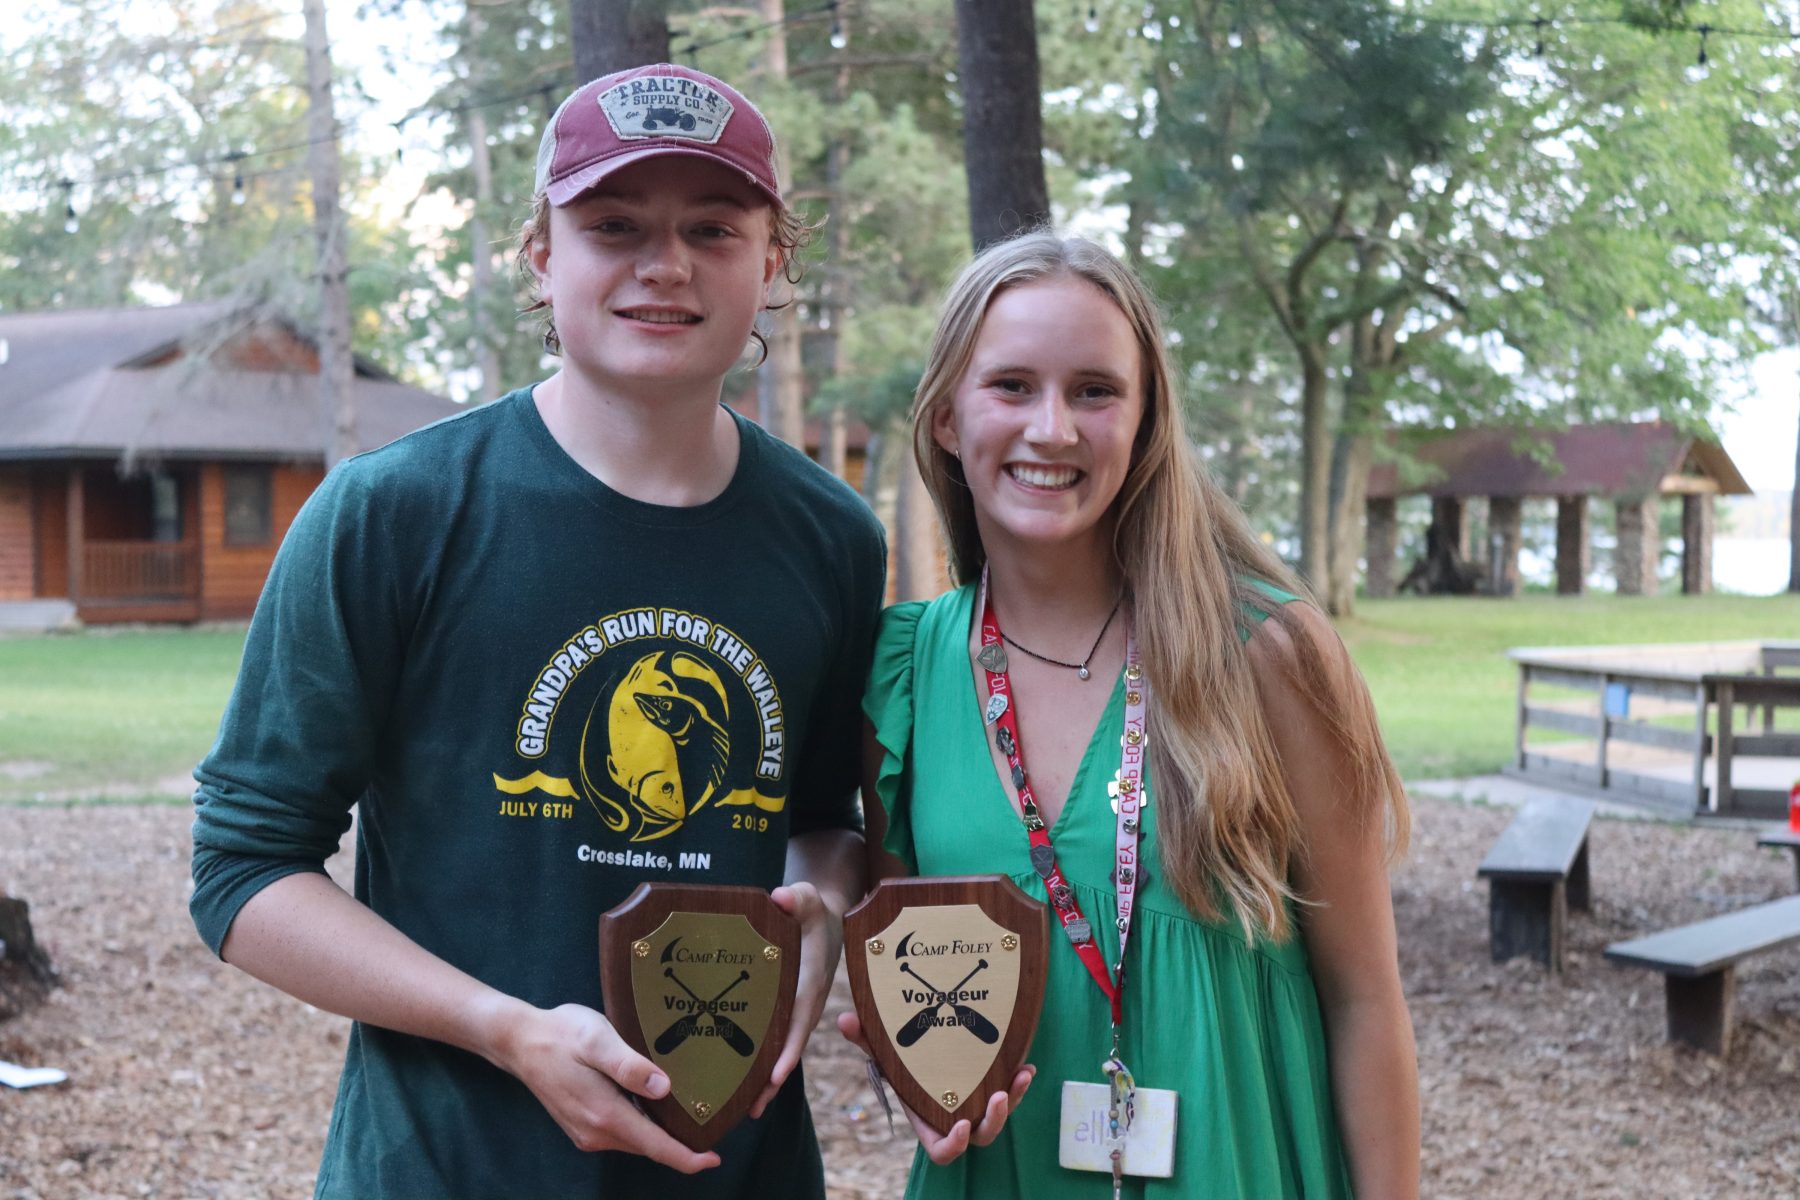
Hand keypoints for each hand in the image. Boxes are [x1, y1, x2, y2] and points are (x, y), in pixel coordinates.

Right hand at [491, 1001, 720, 1172]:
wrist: (520, 1041)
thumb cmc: (562, 1034)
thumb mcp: (598, 1040)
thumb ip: (630, 1066)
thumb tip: (665, 1088)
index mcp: (605, 1115)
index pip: (655, 1146)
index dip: (687, 1157)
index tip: (715, 1158)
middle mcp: (596, 1132)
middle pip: (649, 1146)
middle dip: (680, 1143)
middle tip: (710, 1122)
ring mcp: (587, 1132)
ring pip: (636, 1139)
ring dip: (661, 1133)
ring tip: (690, 1113)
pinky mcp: (582, 1125)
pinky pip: (622, 1132)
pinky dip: (642, 1125)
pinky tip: (655, 1105)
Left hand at [750, 882, 840, 1118]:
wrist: (825, 916)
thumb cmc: (813, 909)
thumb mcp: (808, 898)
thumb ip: (798, 898)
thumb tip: (780, 898)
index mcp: (809, 984)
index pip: (800, 1022)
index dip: (788, 1050)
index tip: (775, 1075)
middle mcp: (805, 1003)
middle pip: (790, 1047)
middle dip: (773, 1079)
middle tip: (753, 1109)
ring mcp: (797, 1009)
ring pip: (782, 1049)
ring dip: (766, 1078)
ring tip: (746, 1109)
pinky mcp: (787, 1009)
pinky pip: (776, 1039)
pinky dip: (762, 1060)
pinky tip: (742, 1079)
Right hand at [836, 1010, 1034, 1165]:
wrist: (927, 1045)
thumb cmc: (903, 1060)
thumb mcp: (884, 1051)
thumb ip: (866, 1040)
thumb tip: (843, 1020)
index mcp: (930, 1121)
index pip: (943, 1151)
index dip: (954, 1146)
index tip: (961, 1126)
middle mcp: (957, 1118)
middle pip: (980, 1137)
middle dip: (993, 1121)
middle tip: (997, 1096)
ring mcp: (977, 1105)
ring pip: (1000, 1116)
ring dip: (1012, 1100)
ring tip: (1019, 1076)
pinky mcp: (993, 1087)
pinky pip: (1011, 1094)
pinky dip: (1019, 1083)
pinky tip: (1026, 1066)